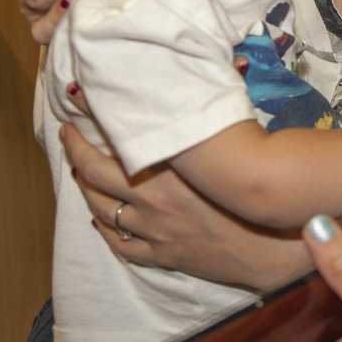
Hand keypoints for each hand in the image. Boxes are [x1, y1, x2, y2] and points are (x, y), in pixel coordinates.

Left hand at [61, 88, 311, 290]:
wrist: (273, 247)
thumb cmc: (258, 194)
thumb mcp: (230, 152)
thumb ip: (206, 126)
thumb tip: (206, 87)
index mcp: (172, 170)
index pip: (119, 139)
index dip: (93, 120)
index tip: (79, 101)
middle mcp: (154, 201)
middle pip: (95, 175)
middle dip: (76, 152)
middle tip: (69, 135)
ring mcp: (154, 231)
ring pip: (101, 209)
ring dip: (86, 189)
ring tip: (81, 173)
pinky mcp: (161, 255)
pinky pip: (120, 245)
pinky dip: (106, 230)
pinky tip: (102, 218)